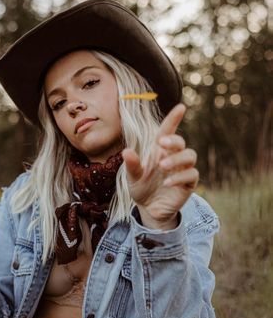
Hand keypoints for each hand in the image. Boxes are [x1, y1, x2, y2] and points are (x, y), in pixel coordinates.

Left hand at [122, 103, 198, 229]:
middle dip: (173, 140)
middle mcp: (172, 157)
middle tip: (160, 143)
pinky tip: (167, 182)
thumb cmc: (141, 188)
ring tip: (162, 167)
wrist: (148, 210)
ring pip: (190, 156)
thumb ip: (132, 165)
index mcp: (159, 151)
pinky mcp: (188, 184)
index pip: (167, 131)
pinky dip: (179, 177)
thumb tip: (126, 151)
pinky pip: (191, 175)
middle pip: (180, 142)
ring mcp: (182, 170)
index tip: (180, 107)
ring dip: (177, 159)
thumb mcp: (132, 177)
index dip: (174, 119)